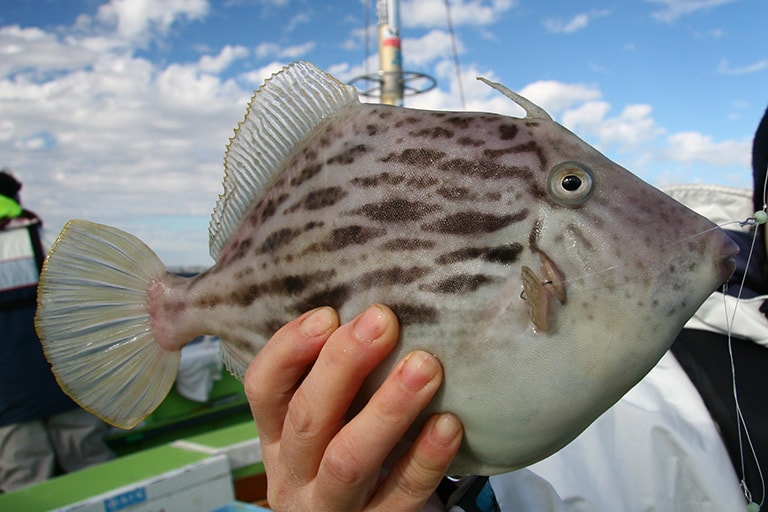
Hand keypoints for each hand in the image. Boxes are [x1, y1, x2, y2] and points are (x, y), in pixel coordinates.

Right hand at [245, 304, 462, 511]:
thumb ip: (333, 376)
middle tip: (384, 322)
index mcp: (276, 435)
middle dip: (344, 364)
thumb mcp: (325, 418)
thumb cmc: (345, 448)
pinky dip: (424, 459)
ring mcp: (330, 507)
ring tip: (425, 366)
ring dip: (387, 409)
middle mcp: (293, 474)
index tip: (328, 313)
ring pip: (348, 460)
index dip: (289, 349)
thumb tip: (369, 311)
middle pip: (306, 418)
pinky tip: (448, 424)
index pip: (263, 388)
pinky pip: (400, 496)